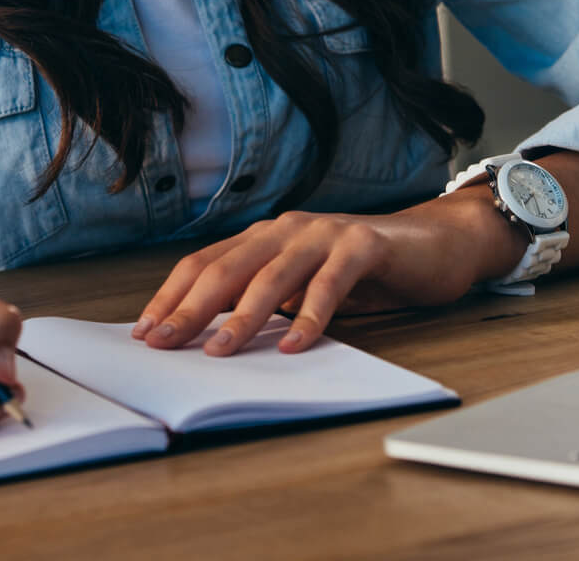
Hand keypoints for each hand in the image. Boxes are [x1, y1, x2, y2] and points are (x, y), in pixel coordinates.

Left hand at [130, 197, 525, 356]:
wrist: (433, 244)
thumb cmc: (362, 271)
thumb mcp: (302, 287)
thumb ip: (265, 301)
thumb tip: (208, 337)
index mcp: (265, 237)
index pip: (205, 264)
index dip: (172, 296)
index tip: (145, 332)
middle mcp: (288, 228)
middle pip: (228, 268)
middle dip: (191, 308)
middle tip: (165, 343)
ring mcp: (325, 233)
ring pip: (272, 275)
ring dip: (242, 316)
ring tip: (220, 350)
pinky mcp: (363, 246)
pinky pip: (330, 283)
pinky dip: (310, 316)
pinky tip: (294, 345)